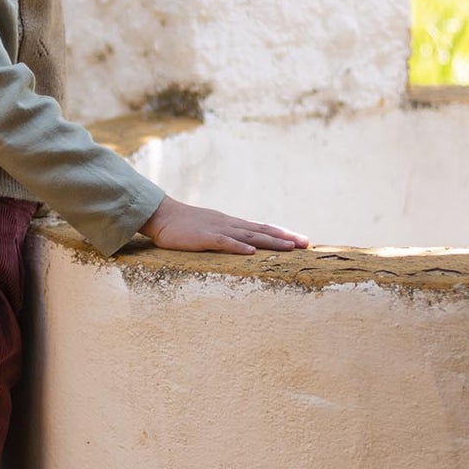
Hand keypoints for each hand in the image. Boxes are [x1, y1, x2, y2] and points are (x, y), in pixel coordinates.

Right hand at [139, 194, 309, 254]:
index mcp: (232, 224)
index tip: (301, 240)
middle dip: (285, 237)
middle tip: (306, 243)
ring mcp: (218, 230)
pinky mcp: (203, 238)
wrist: (162, 216)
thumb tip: (243, 244)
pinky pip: (223, 243)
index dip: (282, 233)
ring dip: (270, 241)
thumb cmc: (184, 225)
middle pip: (262, 231)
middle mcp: (230, 225)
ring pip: (249, 236)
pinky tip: (251, 253)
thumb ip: (226, 235)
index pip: (262, 228)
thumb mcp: (210, 228)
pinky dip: (238, 247)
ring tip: (289, 247)